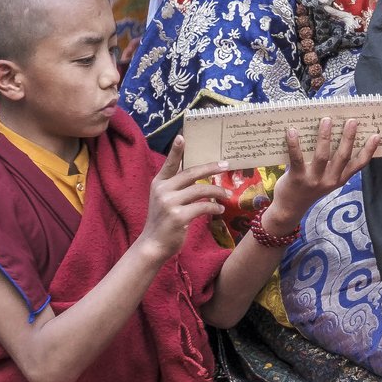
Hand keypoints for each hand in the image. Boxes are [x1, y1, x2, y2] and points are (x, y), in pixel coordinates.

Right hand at [137, 140, 226, 259]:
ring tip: (227, 195)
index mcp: (159, 183)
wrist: (153, 244)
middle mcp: (162, 190)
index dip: (176, 151)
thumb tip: (199, 171)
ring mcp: (169, 203)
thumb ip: (177, 186)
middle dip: (211, 168)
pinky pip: (203, 207)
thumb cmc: (164, 220)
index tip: (182, 136)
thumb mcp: (165, 199)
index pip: (170, 164)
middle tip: (226, 165)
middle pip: (191, 173)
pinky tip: (220, 210)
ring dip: (217, 192)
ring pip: (201, 190)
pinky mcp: (178, 216)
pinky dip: (215, 208)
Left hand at [262, 118, 380, 237]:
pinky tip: (293, 131)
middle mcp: (329, 180)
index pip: (358, 165)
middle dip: (348, 137)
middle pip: (342, 156)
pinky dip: (294, 144)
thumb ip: (331, 165)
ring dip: (325, 136)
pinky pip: (296, 158)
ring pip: (322, 155)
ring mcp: (313, 179)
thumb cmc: (308, 189)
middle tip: (352, 121)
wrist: (290, 208)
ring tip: (327, 120)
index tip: (376, 136)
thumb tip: (333, 137)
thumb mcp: (326, 181)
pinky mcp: (297, 178)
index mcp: (339, 179)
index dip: (369, 151)